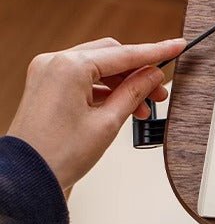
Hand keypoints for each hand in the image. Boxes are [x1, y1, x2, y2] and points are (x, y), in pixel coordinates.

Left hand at [8, 37, 185, 188]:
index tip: (176, 46)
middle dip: (138, 72)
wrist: (29, 177)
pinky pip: (83, 78)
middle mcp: (55, 62)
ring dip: (123, 83)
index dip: (155, 52)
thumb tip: (153, 76)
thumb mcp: (108, 122)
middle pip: (110, 56)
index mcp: (69, 66)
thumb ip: (134, 92)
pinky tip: (121, 106)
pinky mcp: (46, 85)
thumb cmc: (58, 154)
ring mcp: (48, 73)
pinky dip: (105, 89)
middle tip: (160, 92)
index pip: (124, 54)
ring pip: (98, 67)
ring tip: (142, 107)